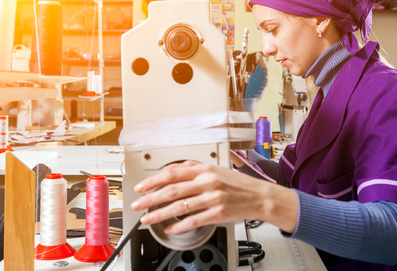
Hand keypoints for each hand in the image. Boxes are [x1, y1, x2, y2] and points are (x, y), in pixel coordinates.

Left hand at [130, 160, 298, 234]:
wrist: (259, 196)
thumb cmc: (237, 184)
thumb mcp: (215, 169)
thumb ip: (194, 168)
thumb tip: (172, 169)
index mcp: (204, 169)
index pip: (172, 173)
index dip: (153, 180)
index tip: (140, 187)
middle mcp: (207, 181)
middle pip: (171, 190)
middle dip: (150, 199)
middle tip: (137, 205)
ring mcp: (212, 198)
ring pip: (179, 207)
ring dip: (160, 214)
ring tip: (147, 219)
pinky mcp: (218, 213)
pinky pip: (194, 220)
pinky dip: (179, 225)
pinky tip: (170, 228)